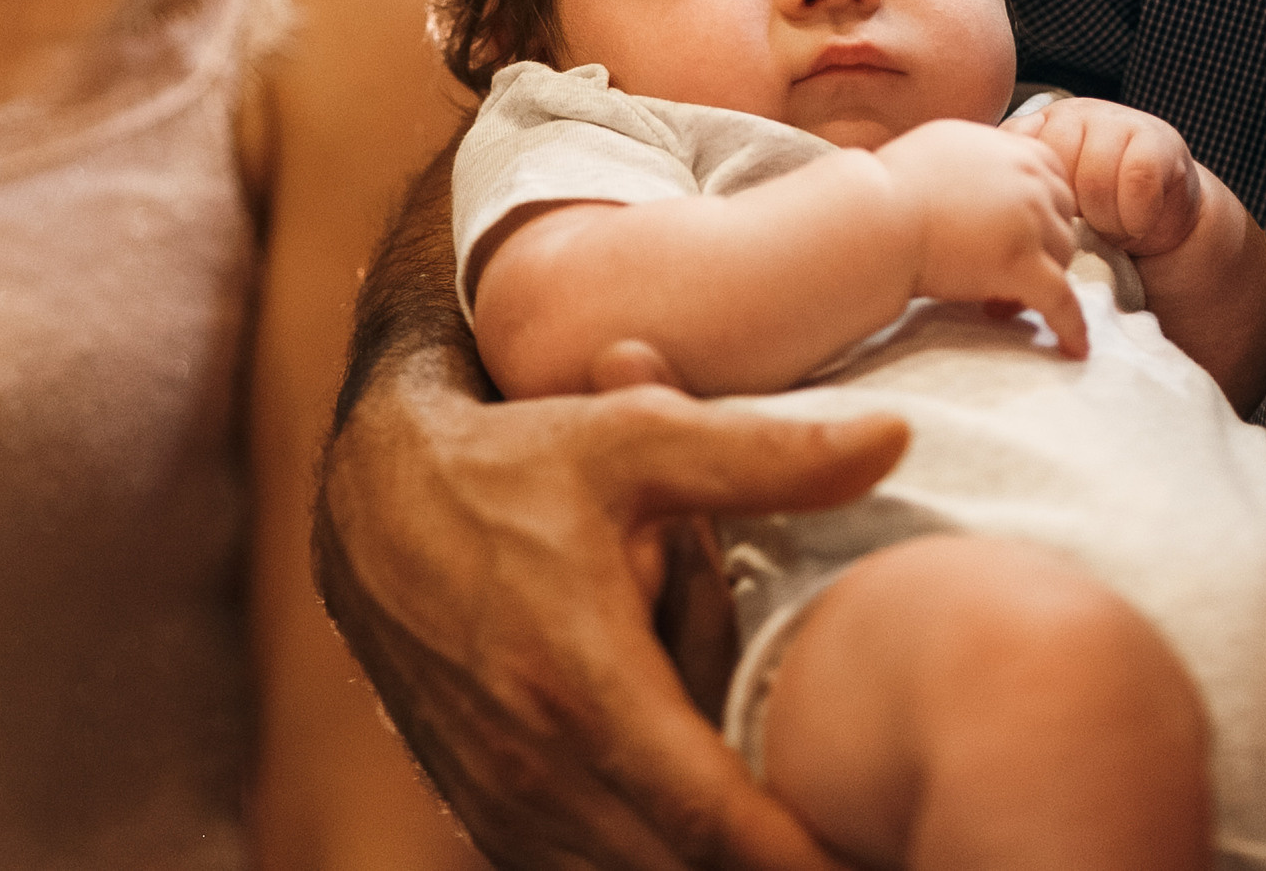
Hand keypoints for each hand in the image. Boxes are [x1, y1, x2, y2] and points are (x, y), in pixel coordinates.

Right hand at [317, 349, 907, 870]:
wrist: (369, 500)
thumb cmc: (515, 464)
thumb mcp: (637, 439)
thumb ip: (769, 454)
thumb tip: (896, 438)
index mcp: (584, 688)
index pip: (719, 827)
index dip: (805, 857)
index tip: (876, 853)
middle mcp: (535, 770)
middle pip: (688, 865)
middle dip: (767, 843)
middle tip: (838, 804)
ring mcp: (501, 805)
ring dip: (700, 837)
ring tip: (752, 768)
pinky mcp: (483, 815)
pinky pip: (583, 868)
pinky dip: (644, 843)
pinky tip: (684, 781)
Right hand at [871, 119, 1085, 354]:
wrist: (871, 220)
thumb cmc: (888, 190)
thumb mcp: (942, 149)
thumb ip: (978, 159)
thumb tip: (985, 178)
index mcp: (1010, 149)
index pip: (1053, 180)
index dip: (1040, 212)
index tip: (1022, 235)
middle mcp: (1028, 178)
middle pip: (1061, 221)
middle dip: (1040, 250)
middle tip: (1002, 276)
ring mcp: (1029, 220)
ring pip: (1061, 260)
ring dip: (1038, 284)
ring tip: (997, 305)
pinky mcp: (1021, 264)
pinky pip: (1061, 300)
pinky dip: (1071, 326)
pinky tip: (1074, 349)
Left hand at [1008, 98, 1205, 260]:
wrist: (1162, 223)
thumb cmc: (1092, 221)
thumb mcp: (1047, 206)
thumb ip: (1016, 199)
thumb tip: (976, 218)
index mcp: (1038, 126)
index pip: (1015, 152)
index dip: (1030, 198)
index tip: (1044, 222)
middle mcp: (1073, 114)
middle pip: (1055, 169)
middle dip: (1070, 214)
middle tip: (1084, 228)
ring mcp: (1116, 120)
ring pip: (1095, 179)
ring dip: (1105, 221)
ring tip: (1110, 228)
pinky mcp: (1158, 139)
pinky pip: (1136, 183)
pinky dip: (1136, 217)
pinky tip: (1137, 223)